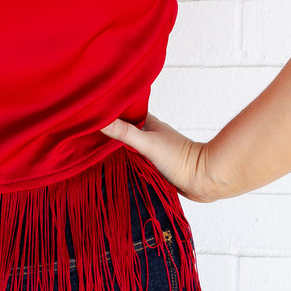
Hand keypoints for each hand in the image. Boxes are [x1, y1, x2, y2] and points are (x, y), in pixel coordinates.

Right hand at [100, 112, 222, 202]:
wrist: (204, 179)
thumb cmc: (182, 159)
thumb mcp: (148, 143)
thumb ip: (125, 133)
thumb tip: (101, 120)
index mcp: (149, 123)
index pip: (124, 112)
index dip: (108, 111)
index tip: (89, 111)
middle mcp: (150, 135)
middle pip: (124, 129)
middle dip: (109, 129)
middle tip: (86, 129)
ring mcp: (152, 150)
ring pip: (128, 145)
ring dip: (116, 147)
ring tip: (94, 147)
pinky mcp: (155, 166)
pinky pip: (134, 160)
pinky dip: (124, 161)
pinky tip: (114, 166)